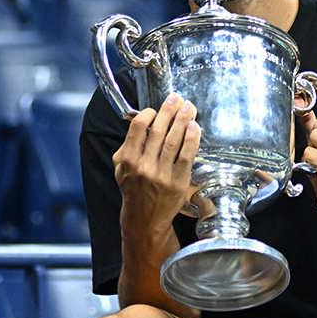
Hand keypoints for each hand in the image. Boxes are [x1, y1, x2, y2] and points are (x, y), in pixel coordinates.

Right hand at [114, 94, 200, 232]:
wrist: (144, 219)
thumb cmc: (134, 190)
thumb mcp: (121, 168)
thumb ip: (128, 145)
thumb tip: (139, 122)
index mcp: (128, 159)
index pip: (137, 128)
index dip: (149, 113)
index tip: (156, 108)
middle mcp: (143, 166)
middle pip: (158, 130)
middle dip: (169, 111)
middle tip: (177, 99)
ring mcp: (161, 175)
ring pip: (173, 140)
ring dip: (183, 120)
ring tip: (189, 108)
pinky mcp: (177, 183)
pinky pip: (186, 156)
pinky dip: (191, 140)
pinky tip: (195, 128)